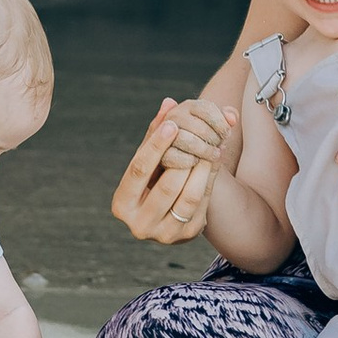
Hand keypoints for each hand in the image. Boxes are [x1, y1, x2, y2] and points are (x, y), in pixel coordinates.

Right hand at [110, 96, 226, 247]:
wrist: (170, 214)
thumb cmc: (155, 178)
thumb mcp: (151, 159)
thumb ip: (157, 132)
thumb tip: (169, 102)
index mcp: (122, 204)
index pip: (138, 170)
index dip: (155, 146)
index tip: (172, 123)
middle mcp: (139, 225)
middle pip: (166, 186)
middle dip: (184, 157)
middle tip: (198, 132)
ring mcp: (164, 234)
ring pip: (188, 197)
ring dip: (202, 168)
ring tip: (211, 145)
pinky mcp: (187, 236)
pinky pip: (203, 204)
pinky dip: (210, 180)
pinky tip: (215, 160)